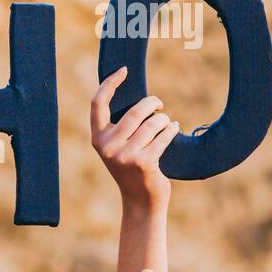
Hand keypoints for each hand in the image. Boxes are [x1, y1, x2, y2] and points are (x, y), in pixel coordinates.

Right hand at [90, 66, 179, 211]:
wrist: (141, 201)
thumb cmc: (132, 168)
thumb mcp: (118, 147)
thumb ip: (120, 126)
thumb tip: (138, 96)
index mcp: (97, 138)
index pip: (98, 103)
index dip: (110, 83)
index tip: (124, 70)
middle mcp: (107, 146)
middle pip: (134, 111)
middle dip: (151, 104)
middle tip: (160, 105)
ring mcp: (124, 155)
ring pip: (152, 123)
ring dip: (164, 120)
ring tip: (168, 123)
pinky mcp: (143, 162)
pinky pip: (162, 136)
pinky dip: (171, 130)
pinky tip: (174, 129)